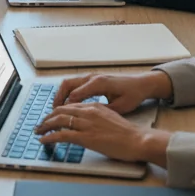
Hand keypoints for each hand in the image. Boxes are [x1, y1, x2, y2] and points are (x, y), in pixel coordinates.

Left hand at [35, 100, 170, 165]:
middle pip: (61, 111)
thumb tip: (89, 124)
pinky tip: (44, 140)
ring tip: (38, 131)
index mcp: (94, 106)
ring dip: (45, 126)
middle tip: (40, 124)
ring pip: (59, 121)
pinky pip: (62, 135)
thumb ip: (97, 118)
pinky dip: (50, 136)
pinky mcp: (86, 137)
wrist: (138, 140)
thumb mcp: (111, 119)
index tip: (51, 117)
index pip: (70, 106)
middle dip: (48, 117)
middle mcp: (88, 111)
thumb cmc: (128, 134)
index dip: (57, 111)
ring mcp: (86, 124)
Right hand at [50, 71, 172, 113]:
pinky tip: (68, 103)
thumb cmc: (132, 95)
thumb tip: (87, 119)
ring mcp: (92, 76)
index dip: (65, 107)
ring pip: (70, 82)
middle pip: (68, 85)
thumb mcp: (119, 107)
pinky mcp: (93, 78)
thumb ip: (102, 111)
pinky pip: (75, 83)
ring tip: (56, 109)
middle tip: (52, 113)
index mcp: (98, 83)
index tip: (58, 118)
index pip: (75, 94)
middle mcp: (92, 77)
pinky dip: (68, 92)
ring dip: (61, 94)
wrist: (142, 83)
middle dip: (58, 99)